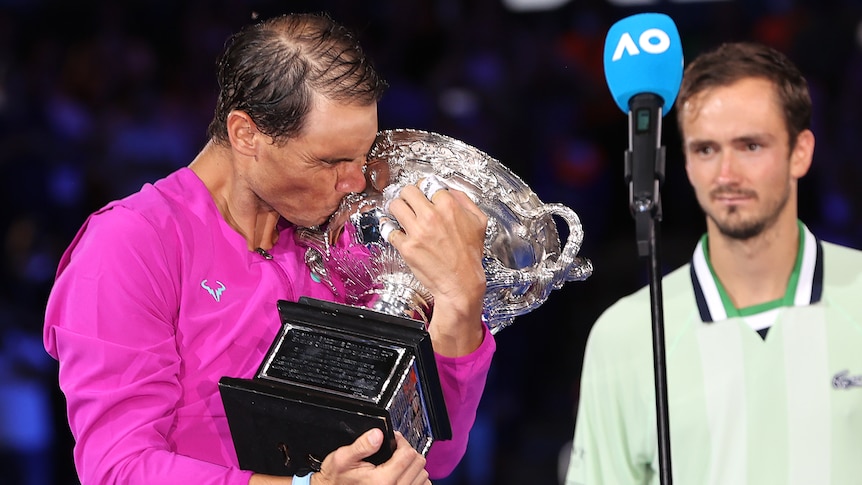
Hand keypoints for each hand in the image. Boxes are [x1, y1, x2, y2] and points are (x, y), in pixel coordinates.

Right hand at [313, 428, 429, 484]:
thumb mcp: (342, 458)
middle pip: (418, 463)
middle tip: (396, 449)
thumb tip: (377, 434)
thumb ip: (361, 445)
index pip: (408, 454)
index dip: (401, 441)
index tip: (394, 439)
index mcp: (382, 480)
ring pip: (422, 476)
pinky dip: (416, 479)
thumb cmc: (337, 480)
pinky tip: (403, 475)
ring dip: (413, 466)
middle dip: (408, 451)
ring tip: (399, 462)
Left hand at [387, 183, 487, 355]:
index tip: (422, 193)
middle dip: (408, 195)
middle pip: (408, 191)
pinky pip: (389, 229)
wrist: (461, 282)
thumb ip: (464, 201)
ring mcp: (417, 232)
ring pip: (395, 205)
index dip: (424, 188)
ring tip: (400, 213)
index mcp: (449, 207)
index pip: (427, 184)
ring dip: (396, 208)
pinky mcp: (407, 247)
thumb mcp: (478, 222)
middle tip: (409, 201)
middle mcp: (431, 216)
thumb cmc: (469, 255)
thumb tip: (449, 190)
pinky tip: (394, 229)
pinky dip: (389, 228)